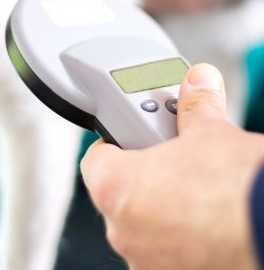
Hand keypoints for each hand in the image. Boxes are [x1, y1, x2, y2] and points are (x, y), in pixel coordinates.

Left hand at [81, 64, 263, 269]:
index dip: (114, 143)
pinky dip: (182, 238)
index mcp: (115, 187)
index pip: (95, 158)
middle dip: (144, 175)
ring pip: (144, 226)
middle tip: (172, 163)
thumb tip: (197, 82)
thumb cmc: (238, 187)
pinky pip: (168, 253)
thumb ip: (195, 104)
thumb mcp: (212, 132)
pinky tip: (210, 224)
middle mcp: (122, 232)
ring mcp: (148, 263)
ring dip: (163, 210)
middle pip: (120, 193)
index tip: (132, 137)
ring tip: (198, 194)